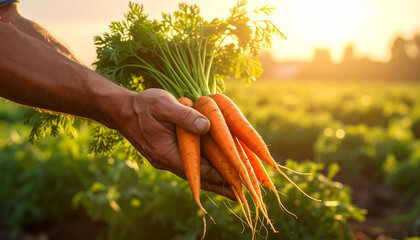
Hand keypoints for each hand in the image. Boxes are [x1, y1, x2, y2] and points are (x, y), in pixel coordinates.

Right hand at [108, 88, 234, 199]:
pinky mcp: (168, 153)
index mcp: (167, 153)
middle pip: (198, 177)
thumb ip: (185, 116)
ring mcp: (167, 159)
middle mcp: (167, 161)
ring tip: (233, 188)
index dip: (219, 175)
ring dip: (213, 180)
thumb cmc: (143, 105)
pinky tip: (214, 170)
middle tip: (241, 194)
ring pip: (194, 173)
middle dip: (220, 185)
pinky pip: (189, 164)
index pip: (198, 169)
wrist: (122, 110)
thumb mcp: (164, 105)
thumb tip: (207, 125)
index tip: (238, 181)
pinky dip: (203, 169)